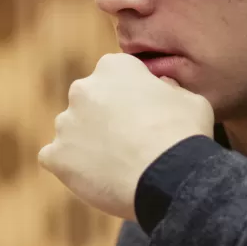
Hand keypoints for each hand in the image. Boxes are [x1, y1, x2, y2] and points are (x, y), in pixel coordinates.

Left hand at [38, 53, 214, 219]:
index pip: (115, 76)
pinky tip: (95, 178)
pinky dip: (71, 168)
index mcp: (113, 67)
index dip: (130, 97)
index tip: (144, 116)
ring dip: (87, 144)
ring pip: (73, 131)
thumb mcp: (191, 98)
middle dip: (104, 119)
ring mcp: (65, 123)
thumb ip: (169, 88)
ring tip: (116, 166)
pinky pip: (56, 158)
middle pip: (89, 102)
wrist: (168, 176)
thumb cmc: (184, 134)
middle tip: (129, 142)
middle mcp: (83, 89)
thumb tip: (161, 87)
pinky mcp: (56, 156)